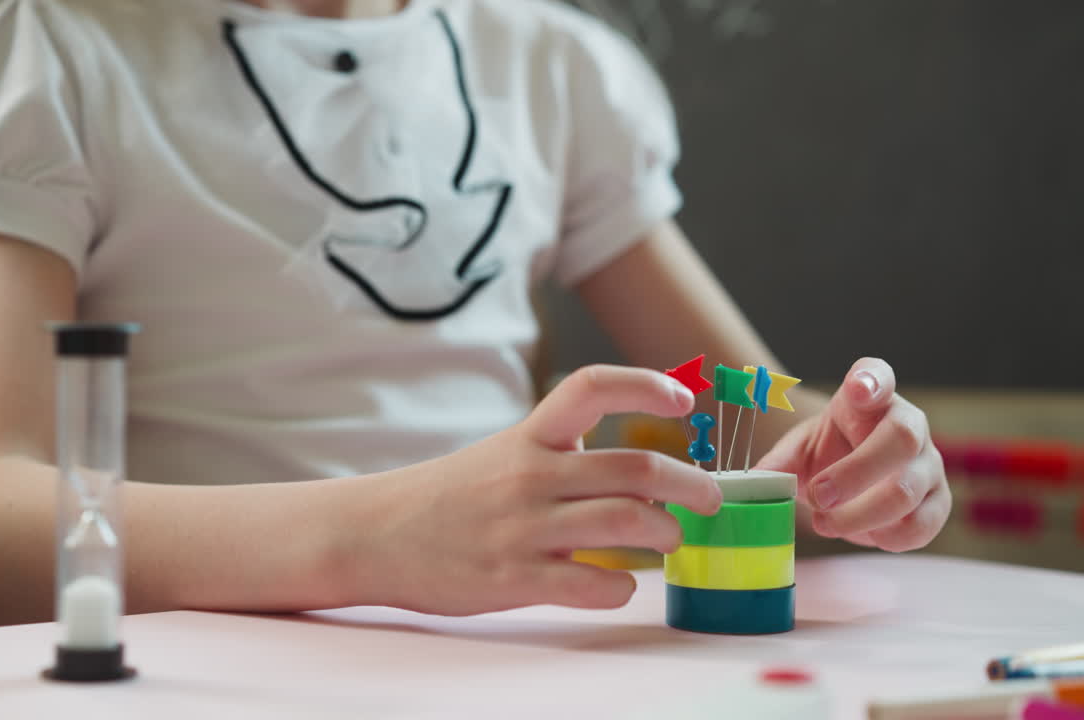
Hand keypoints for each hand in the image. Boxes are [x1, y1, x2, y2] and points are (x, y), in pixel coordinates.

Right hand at [361, 365, 721, 615]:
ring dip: (666, 533)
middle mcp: (530, 474)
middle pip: (634, 469)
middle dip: (690, 484)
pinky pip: (592, 585)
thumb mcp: (502, 455)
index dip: (646, 387)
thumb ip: (561, 455)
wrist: (375, 535)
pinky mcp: (514, 577)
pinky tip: (621, 584)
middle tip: (709, 497)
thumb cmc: (450, 496)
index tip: (685, 403)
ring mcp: (523, 528)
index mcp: (528, 436)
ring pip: (626, 523)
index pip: (592, 387)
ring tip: (671, 538)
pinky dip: (621, 587)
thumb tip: (639, 474)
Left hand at [758, 358, 949, 551]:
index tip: (857, 389)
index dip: (871, 381)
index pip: (877, 376)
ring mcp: (928, 462)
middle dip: (855, 473)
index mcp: (870, 399)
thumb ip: (776, 464)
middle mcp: (908, 423)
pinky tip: (866, 534)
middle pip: (901, 439)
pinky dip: (890, 536)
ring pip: (908, 489)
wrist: (854, 479)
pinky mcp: (938, 500)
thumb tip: (752, 482)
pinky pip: (925, 523)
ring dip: (861, 515)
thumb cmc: (829, 454)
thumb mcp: (798, 452)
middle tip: (818, 497)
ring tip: (826, 523)